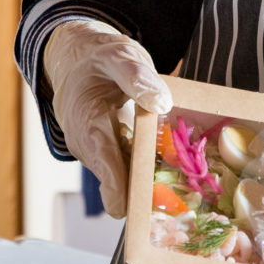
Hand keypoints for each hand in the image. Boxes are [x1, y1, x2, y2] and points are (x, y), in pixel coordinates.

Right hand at [41, 20, 171, 217]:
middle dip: (150, 194)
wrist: (73, 61)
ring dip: (151, 182)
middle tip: (190, 195)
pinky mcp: (107, 156)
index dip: (134, 197)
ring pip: (126, 182)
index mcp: (89, 128)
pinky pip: (128, 171)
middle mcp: (90, 150)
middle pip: (121, 188)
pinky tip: (171, 161)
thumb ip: (137, 77)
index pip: (110, 176)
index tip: (163, 206)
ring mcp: (97, 156)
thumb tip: (161, 102)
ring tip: (186, 178)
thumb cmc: (96, 59)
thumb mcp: (119, 56)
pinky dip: (148, 170)